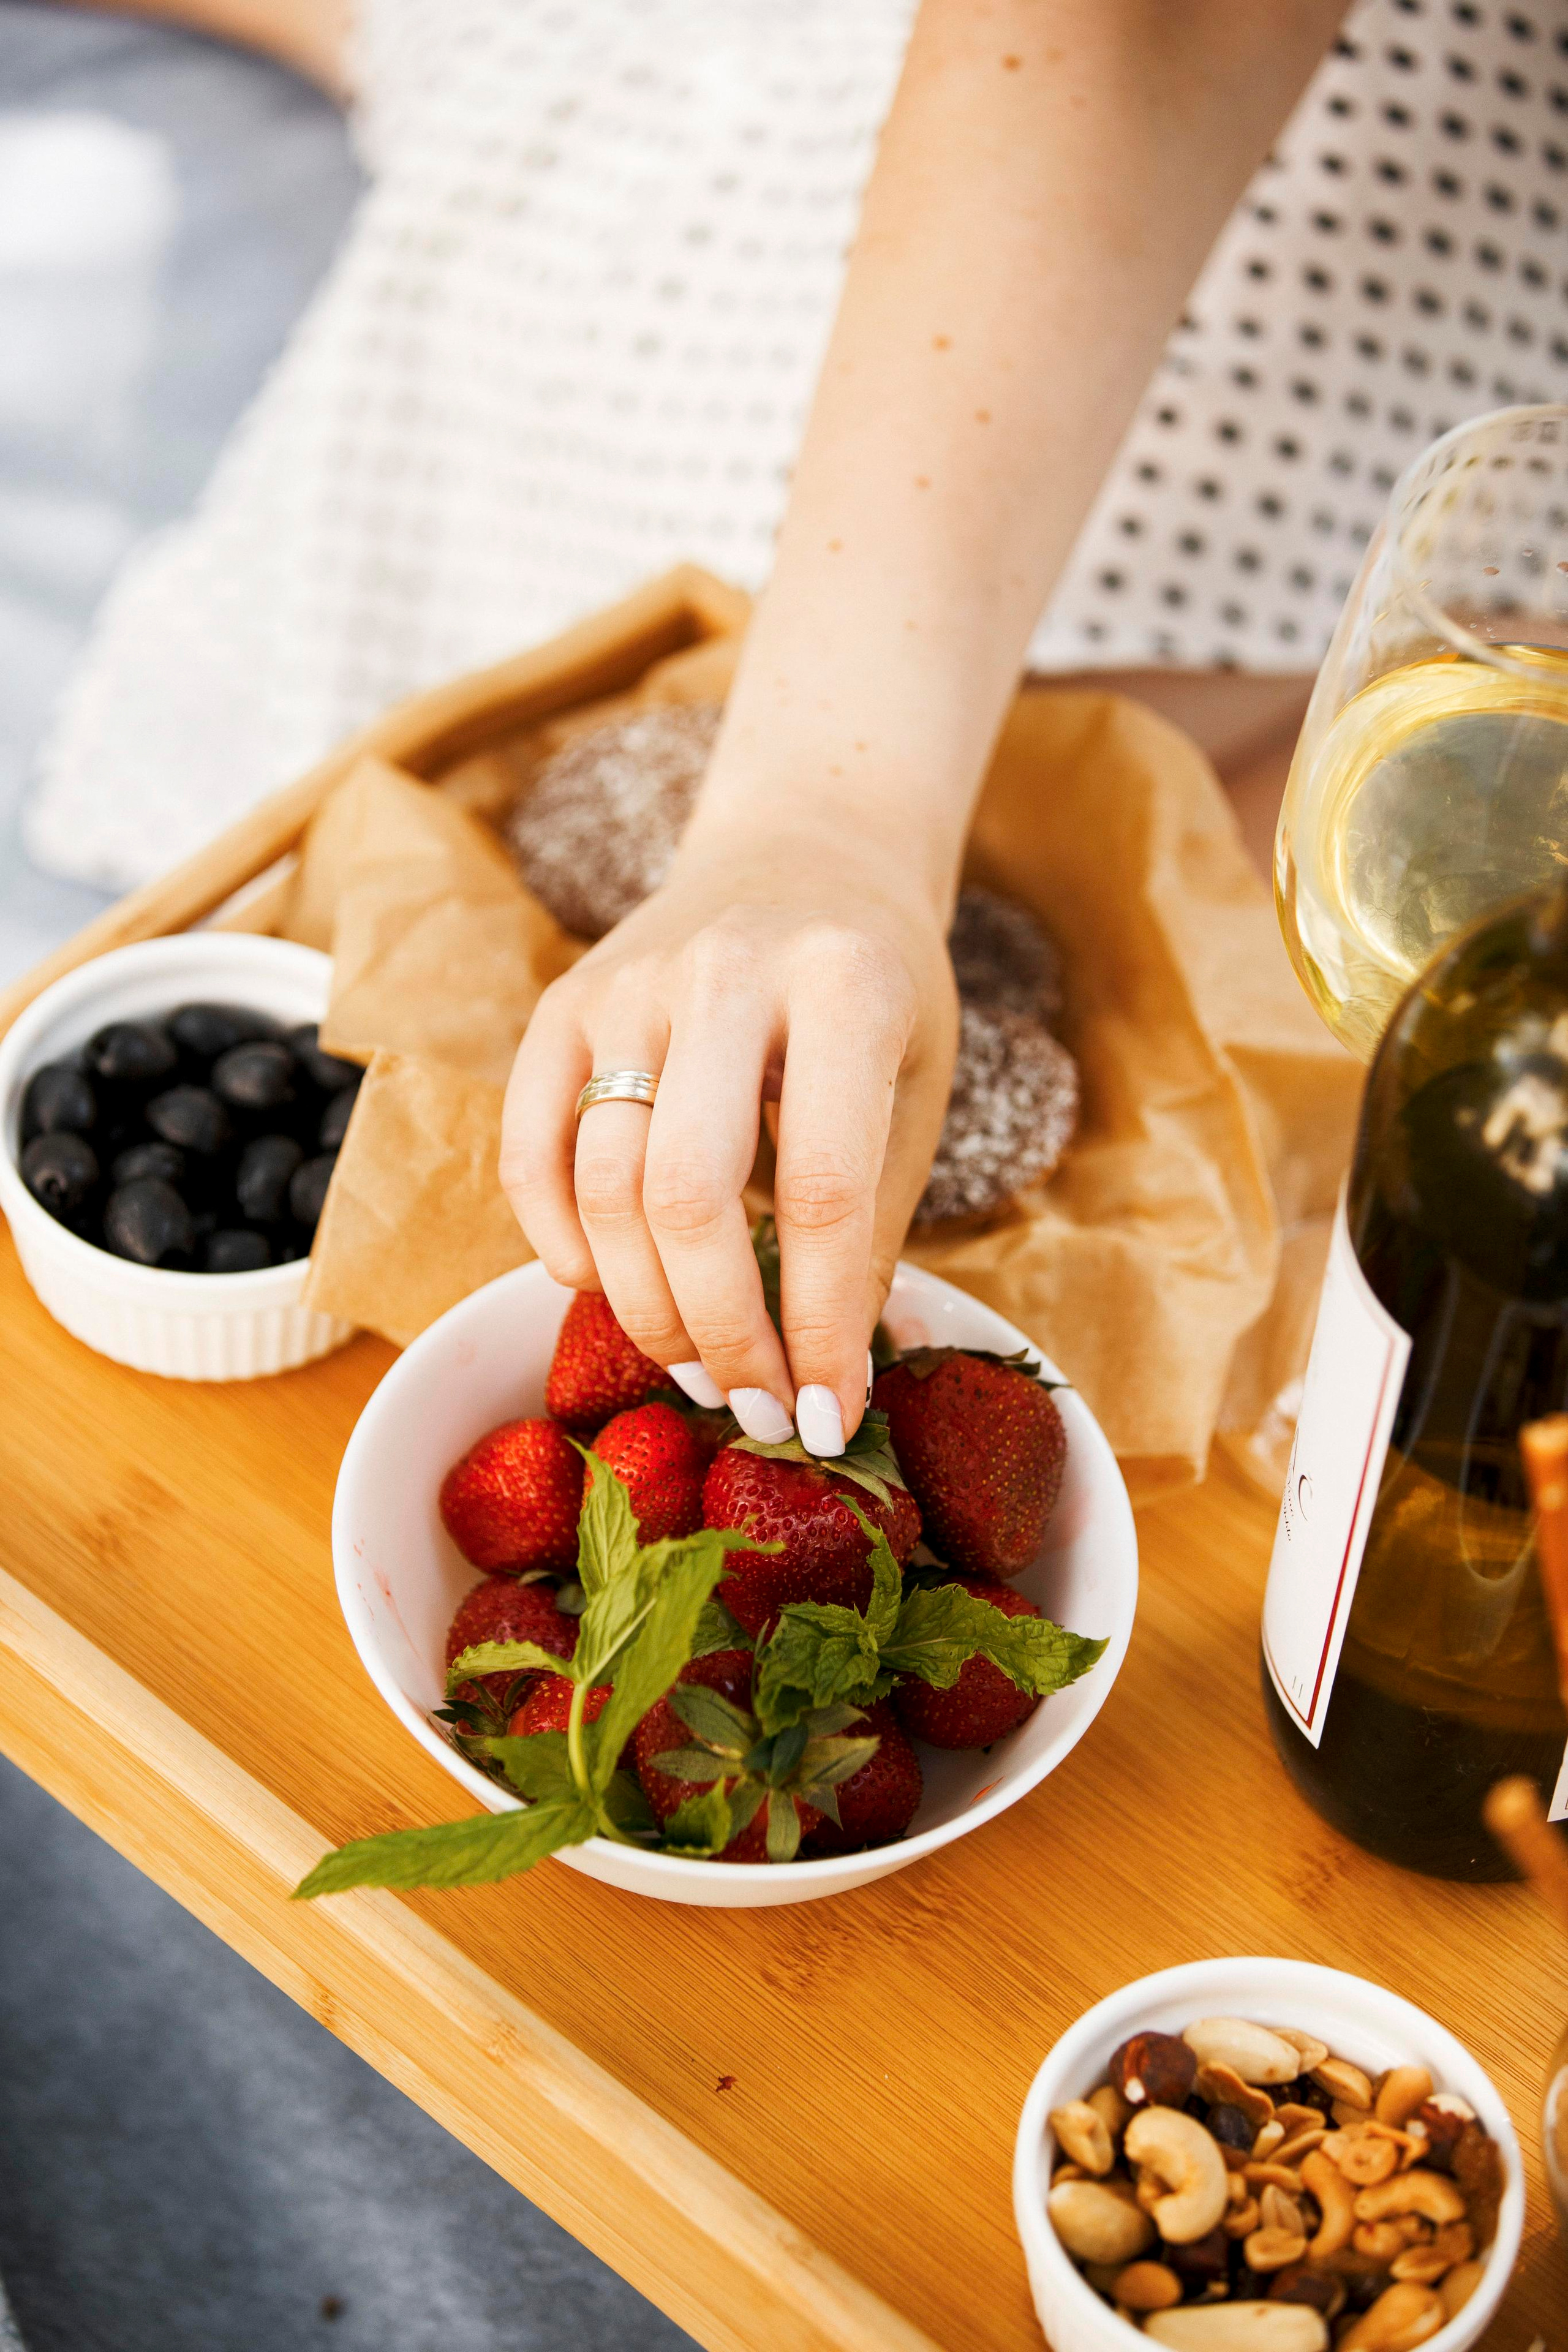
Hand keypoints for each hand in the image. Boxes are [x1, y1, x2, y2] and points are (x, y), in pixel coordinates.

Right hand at [500, 818, 956, 1454]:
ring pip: (603, 1185)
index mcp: (844, 986)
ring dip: (645, 1305)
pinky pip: (530, 1149)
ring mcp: (628, 982)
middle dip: (722, 1332)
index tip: (832, 1413)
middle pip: (691, 1197)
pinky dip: (557, 1239)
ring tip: (698, 1364)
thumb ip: (875, 1223)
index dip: (824, 1324)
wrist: (802, 853)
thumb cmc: (874, 992)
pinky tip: (604, 1288)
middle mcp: (726, 971)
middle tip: (758, 1405)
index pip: (823, 1191)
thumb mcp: (914, 1087)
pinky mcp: (561, 1002)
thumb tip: (840, 1376)